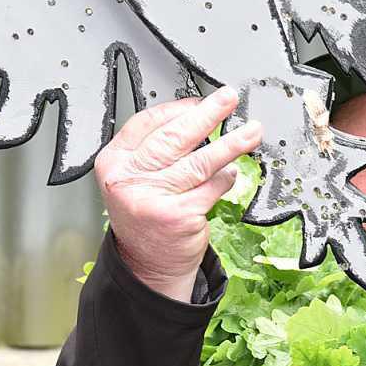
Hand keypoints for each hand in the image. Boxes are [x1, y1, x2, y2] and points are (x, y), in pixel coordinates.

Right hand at [93, 87, 260, 301]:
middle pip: (174, 137)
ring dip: (231, 144)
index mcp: (114, 163)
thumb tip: (195, 117)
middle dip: (207, 114)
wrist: (148, 266)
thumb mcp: (135, 180)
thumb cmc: (147, 216)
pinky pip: (211, 187)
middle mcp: (128, 179)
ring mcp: (152, 197)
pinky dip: (226, 179)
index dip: (176, 109)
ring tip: (251, 132)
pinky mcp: (177, 215)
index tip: (198, 101)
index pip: (146, 123)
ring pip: (200, 161)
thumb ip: (154, 151)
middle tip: (228, 99)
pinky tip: (231, 173)